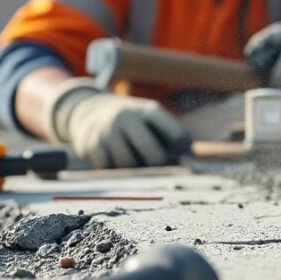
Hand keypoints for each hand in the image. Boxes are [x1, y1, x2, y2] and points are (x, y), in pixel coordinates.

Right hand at [47, 80, 189, 167]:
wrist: (92, 110)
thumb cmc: (134, 122)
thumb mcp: (151, 119)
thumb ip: (171, 135)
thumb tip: (191, 156)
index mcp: (147, 111)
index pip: (169, 128)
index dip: (180, 143)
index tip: (185, 153)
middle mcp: (126, 118)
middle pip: (150, 151)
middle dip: (158, 163)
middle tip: (160, 166)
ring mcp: (106, 131)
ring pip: (127, 163)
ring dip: (133, 168)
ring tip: (135, 162)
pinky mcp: (90, 144)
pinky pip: (106, 167)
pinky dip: (113, 169)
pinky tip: (115, 162)